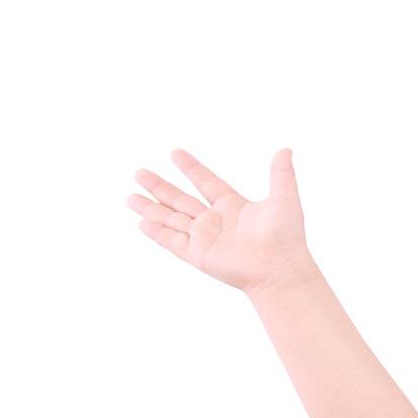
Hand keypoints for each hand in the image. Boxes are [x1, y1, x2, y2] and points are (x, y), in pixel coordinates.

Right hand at [127, 148, 312, 293]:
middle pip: (181, 200)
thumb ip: (281, 174)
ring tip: (130, 197)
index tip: (175, 153)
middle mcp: (216, 221)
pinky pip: (173, 242)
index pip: (207, 182)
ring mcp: (206, 239)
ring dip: (151, 208)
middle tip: (139, 173)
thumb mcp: (285, 198)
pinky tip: (142, 224)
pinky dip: (157, 232)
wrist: (280, 268)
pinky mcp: (199, 255)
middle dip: (160, 187)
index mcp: (234, 206)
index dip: (191, 168)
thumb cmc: (286, 236)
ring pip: (171, 219)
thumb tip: (286, 149)